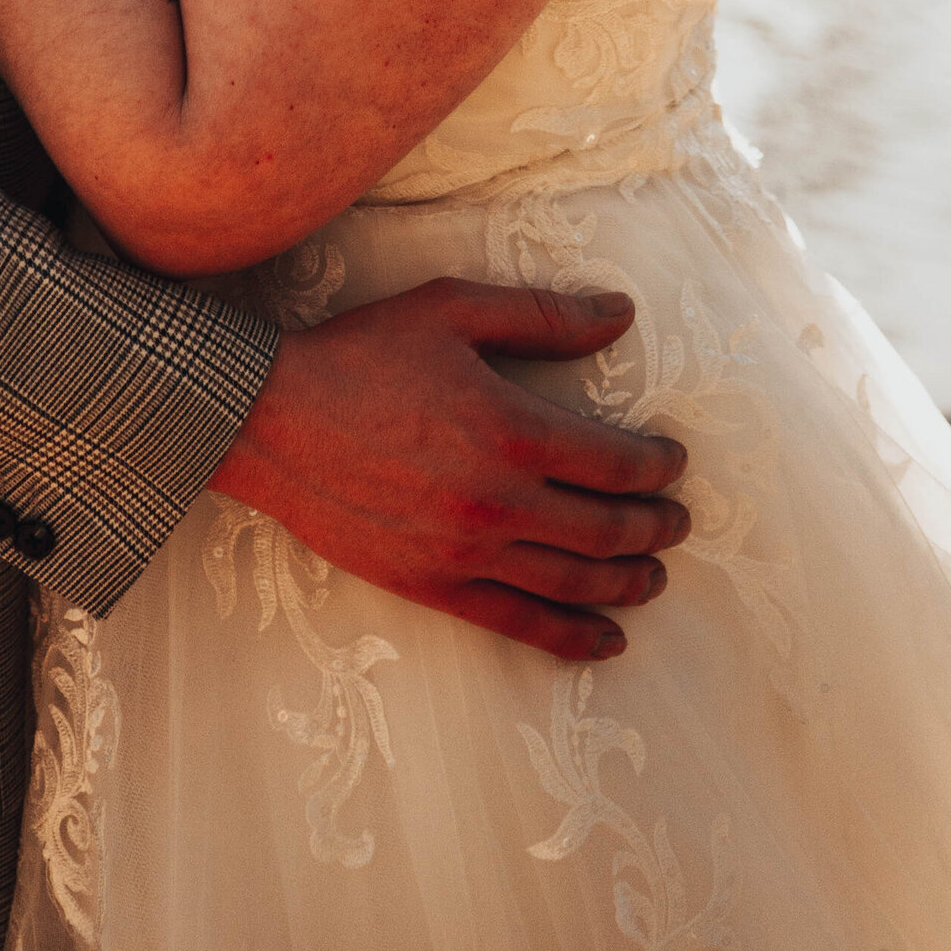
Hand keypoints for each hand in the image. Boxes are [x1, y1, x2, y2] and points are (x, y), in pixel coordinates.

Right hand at [211, 277, 688, 662]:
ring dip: (628, 583)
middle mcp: (499, 500)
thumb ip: (543, 315)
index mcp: (512, 430)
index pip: (616, 463)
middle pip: (607, 530)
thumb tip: (622, 314)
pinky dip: (572, 637)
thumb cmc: (361, 354)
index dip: (658, 467)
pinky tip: (607, 640)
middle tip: (678, 521)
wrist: (271, 420)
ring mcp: (466, 552)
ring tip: (655, 577)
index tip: (674, 463)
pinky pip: (518, 623)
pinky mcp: (433, 585)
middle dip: (656, 527)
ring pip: (574, 583)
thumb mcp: (452, 310)